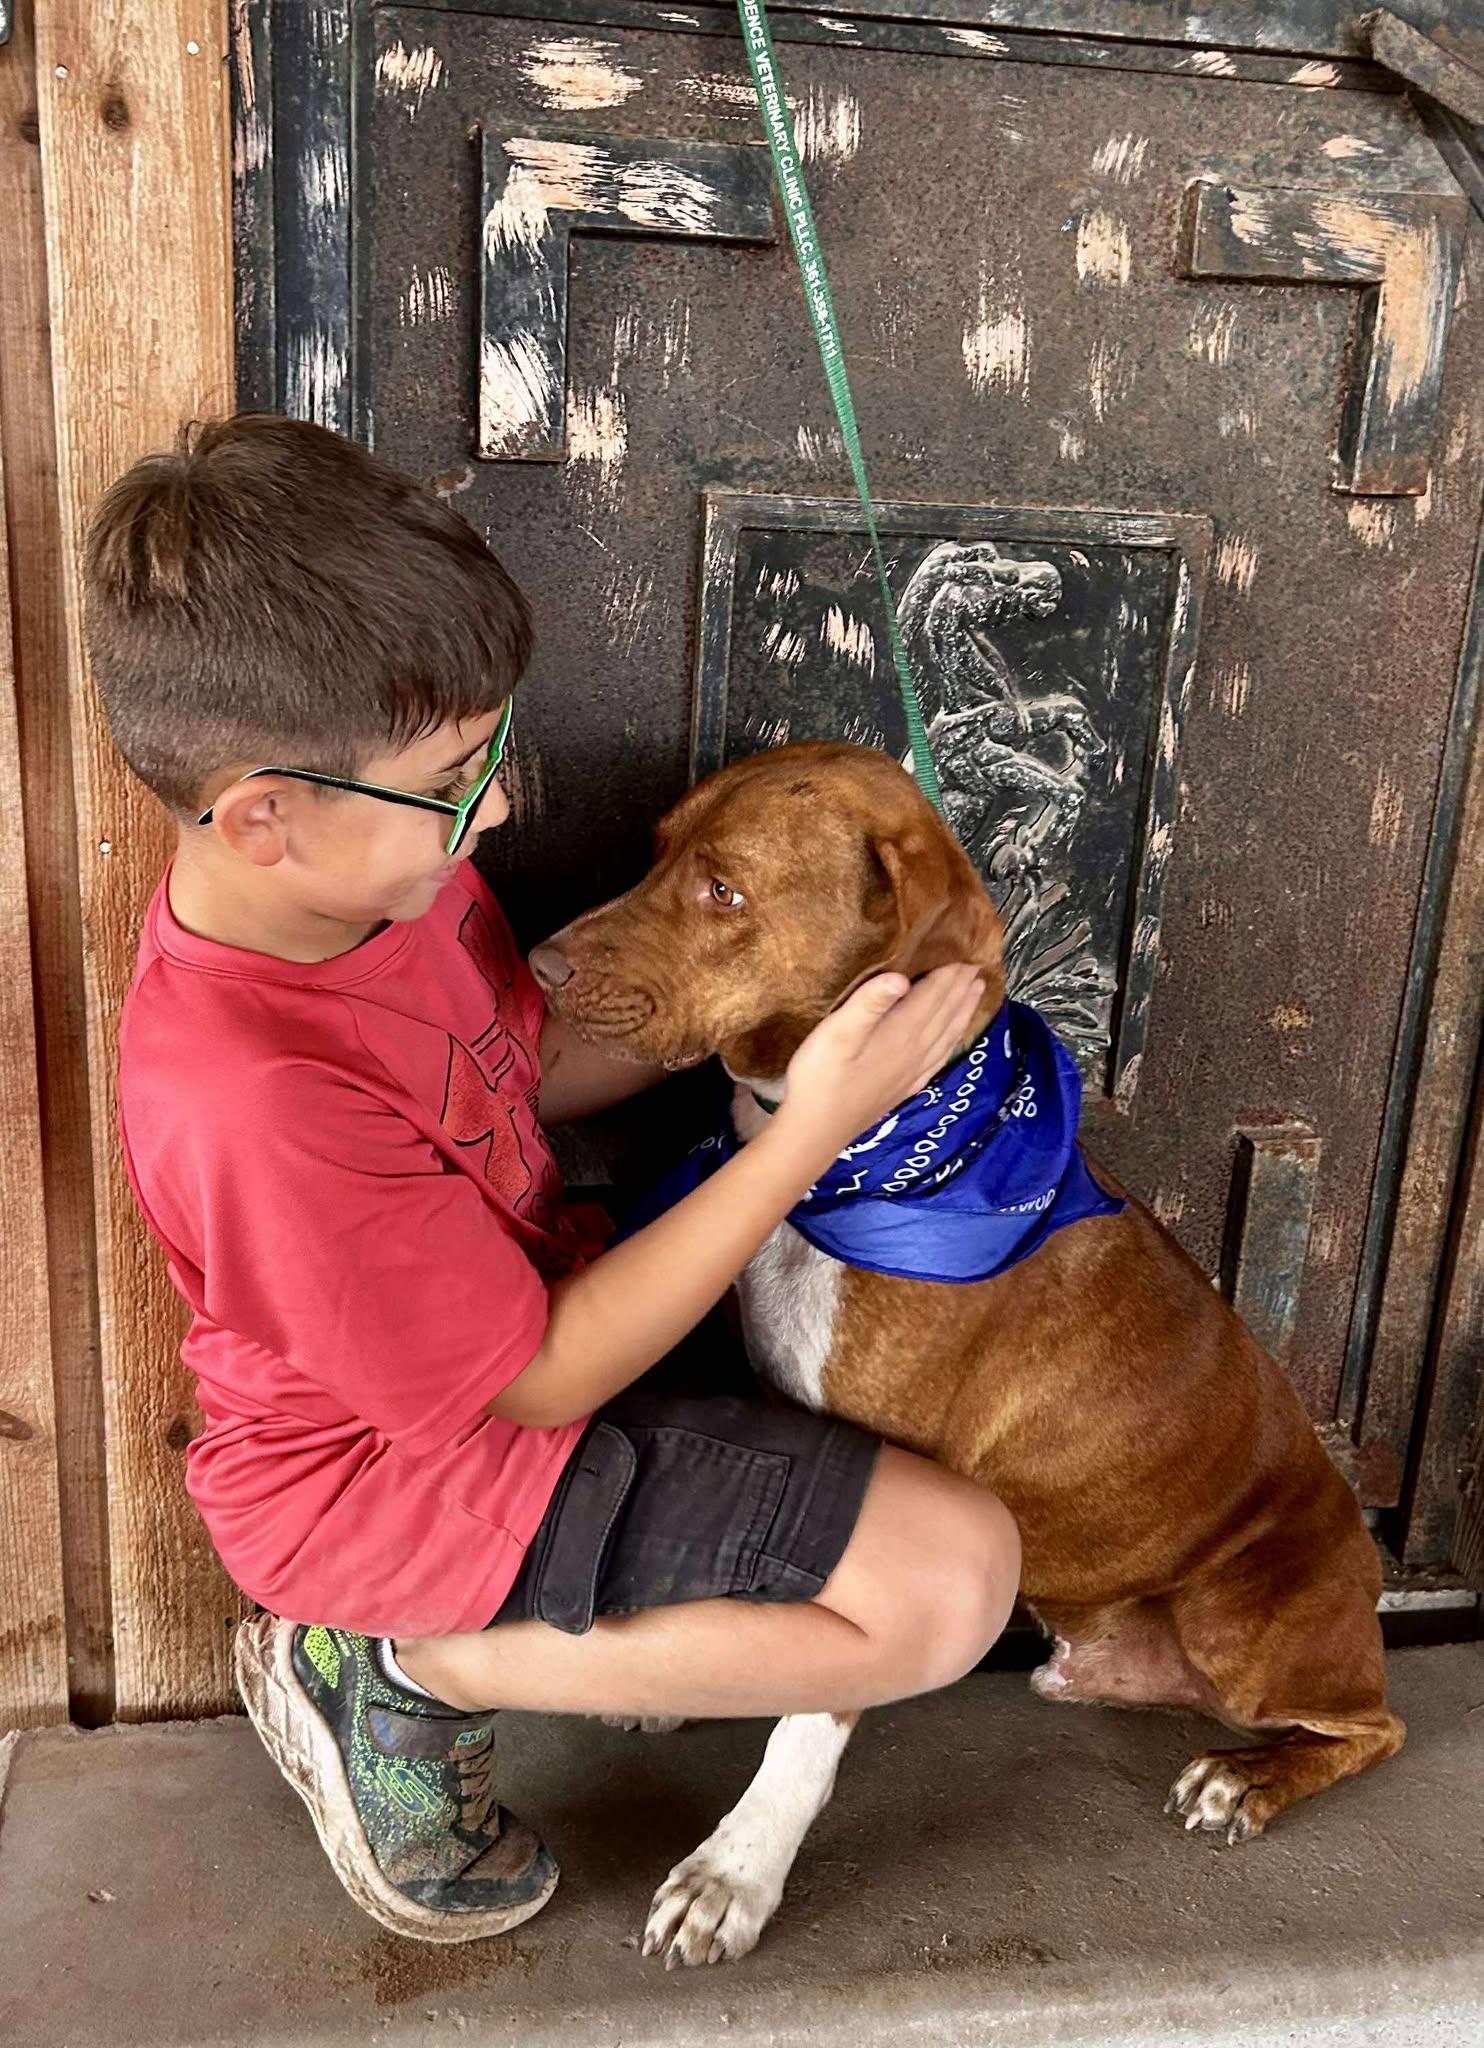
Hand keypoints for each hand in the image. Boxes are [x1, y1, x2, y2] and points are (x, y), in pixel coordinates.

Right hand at [777, 966, 985, 1163]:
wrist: (818, 1130)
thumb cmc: (821, 1076)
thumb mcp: (837, 1032)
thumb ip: (868, 1003)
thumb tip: (900, 977)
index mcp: (902, 1032)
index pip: (935, 995)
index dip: (951, 972)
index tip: (967, 950)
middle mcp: (916, 1050)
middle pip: (946, 1012)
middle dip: (962, 986)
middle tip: (978, 964)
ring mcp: (914, 1071)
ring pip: (948, 1034)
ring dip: (964, 1010)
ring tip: (977, 992)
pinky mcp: (906, 1087)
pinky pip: (940, 1057)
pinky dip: (952, 1041)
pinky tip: (953, 1038)